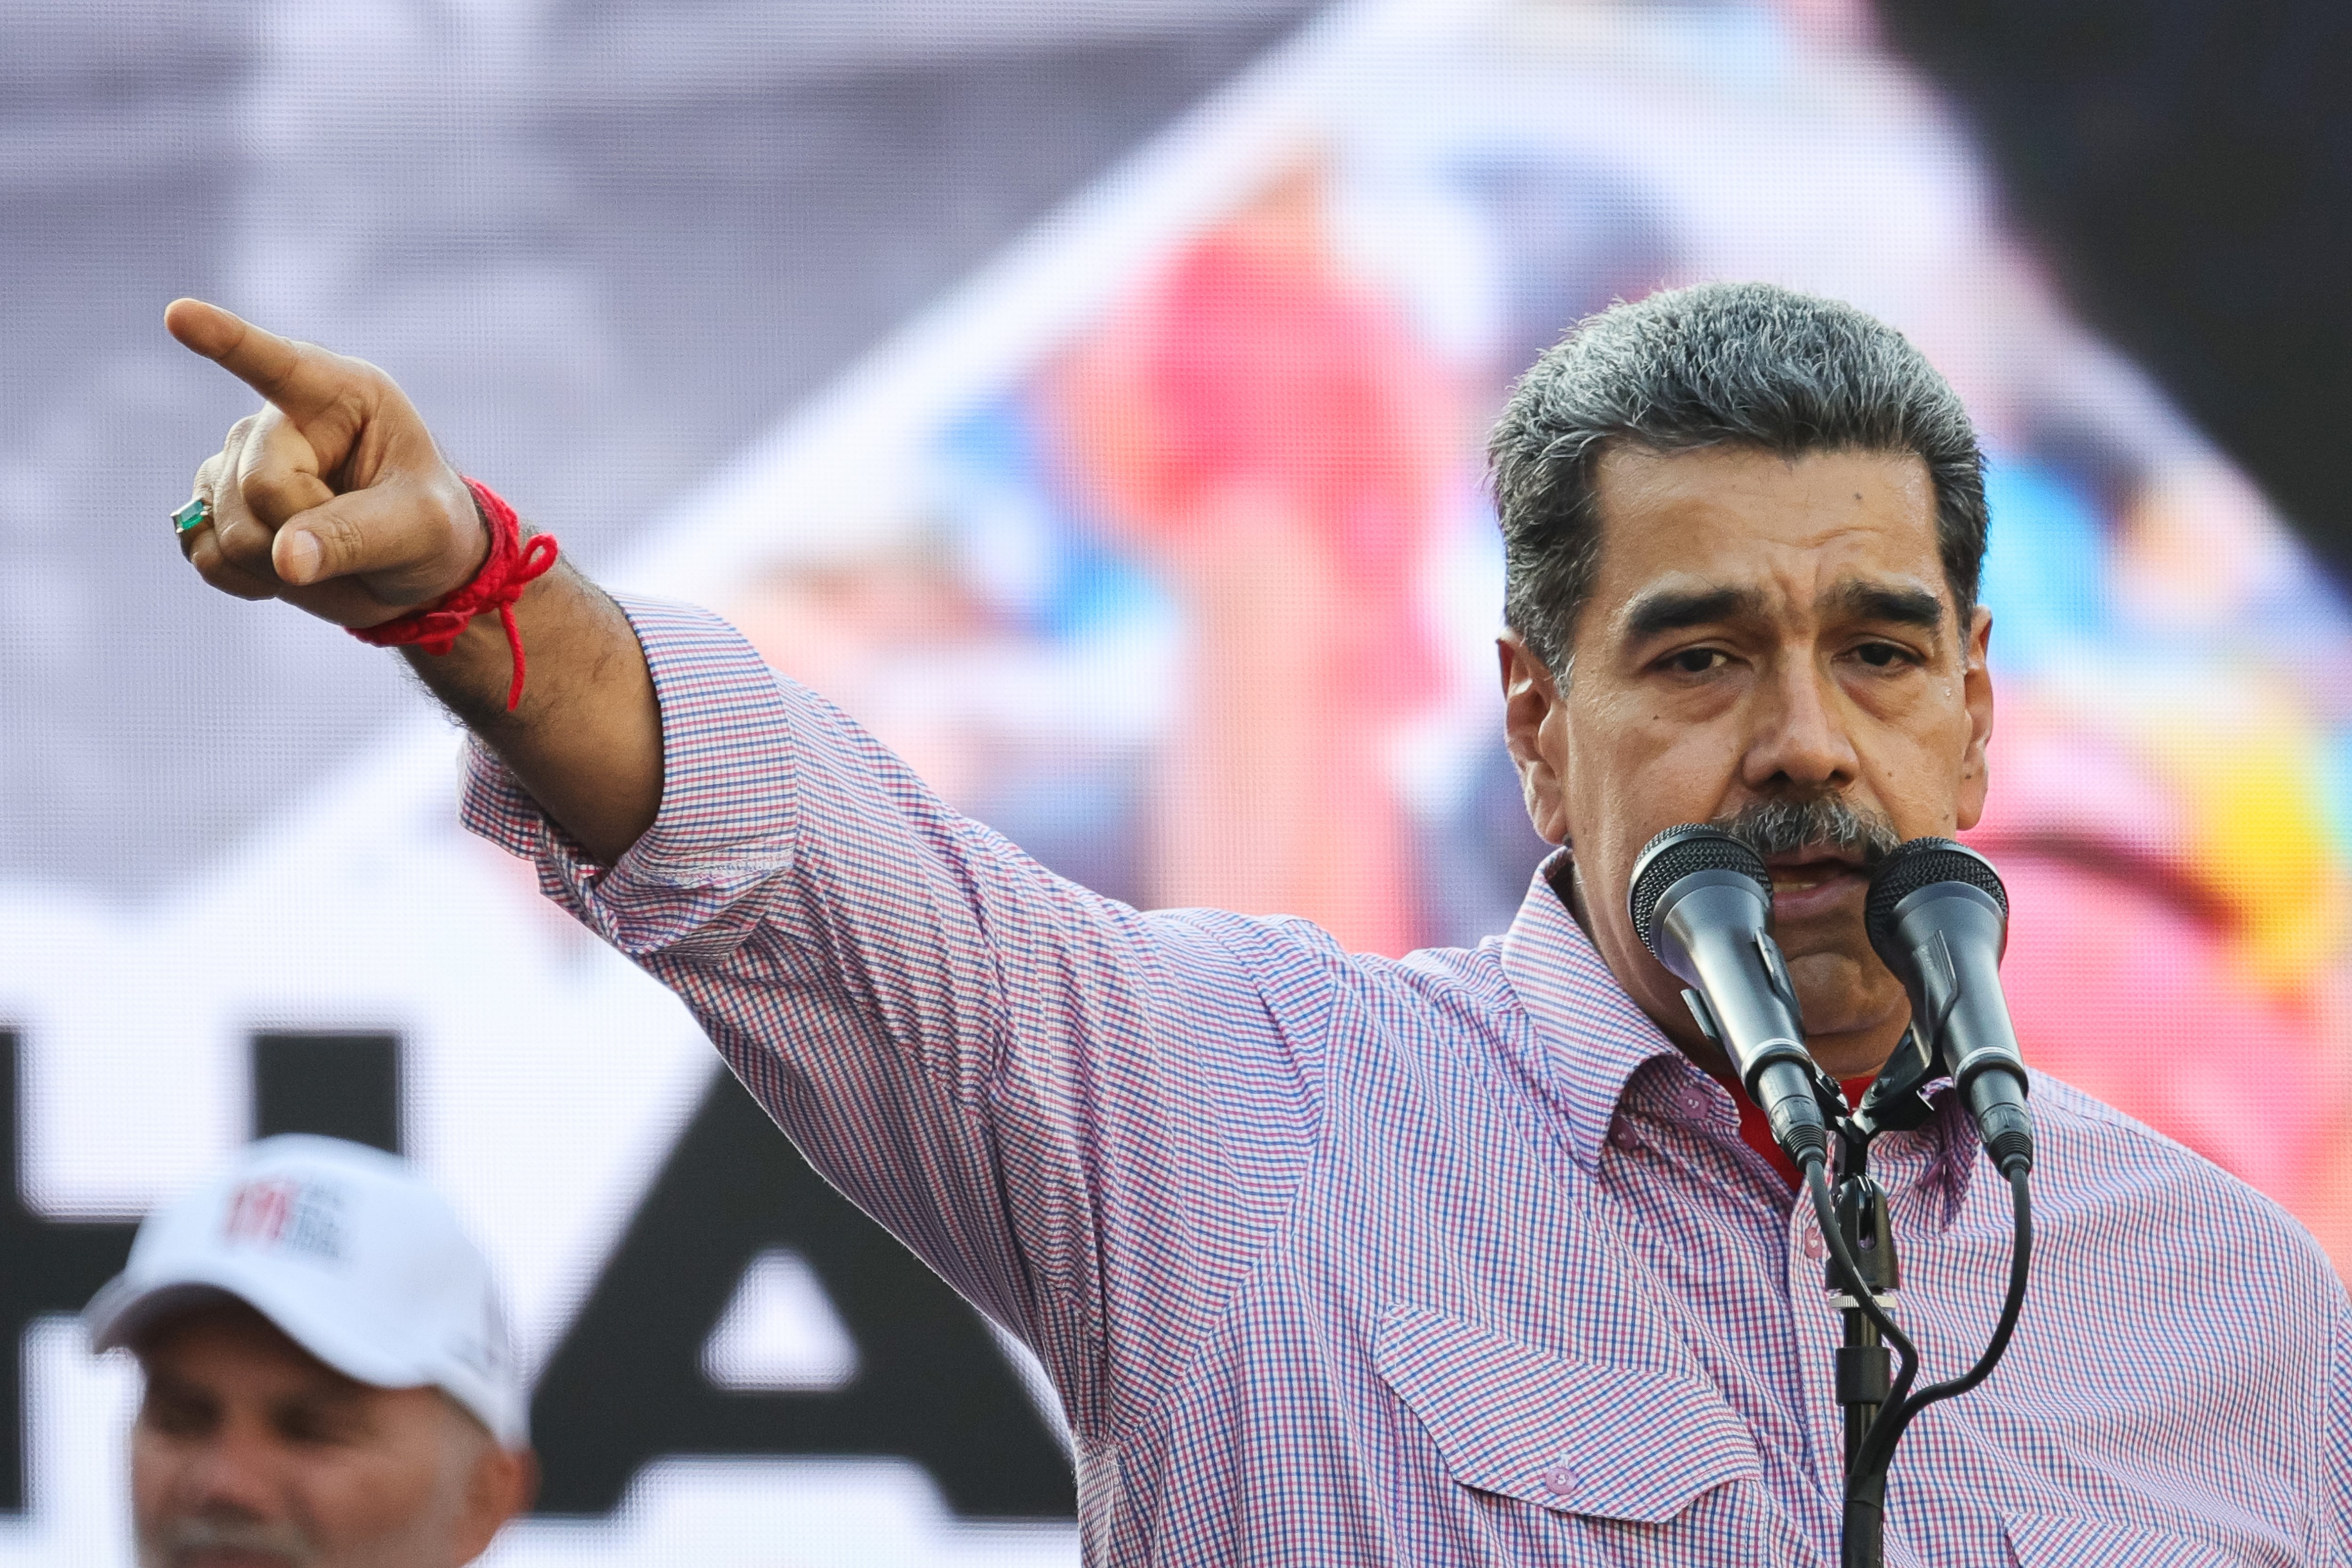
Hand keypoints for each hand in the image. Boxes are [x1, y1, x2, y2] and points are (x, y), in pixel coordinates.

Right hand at [168, 299, 487, 627]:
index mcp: (342, 395)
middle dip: (306, 532)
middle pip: (257, 487)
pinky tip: (288, 571)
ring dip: (280, 564)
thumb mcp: (422, 528)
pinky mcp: (215, 509)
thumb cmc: (429, 527)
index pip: (276, 364)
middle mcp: (278, 420)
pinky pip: (204, 553)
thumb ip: (357, 535)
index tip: (180, 315)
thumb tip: (285, 558)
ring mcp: (237, 462)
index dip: (226, 340)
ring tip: (330, 553)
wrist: (412, 569)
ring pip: (226, 527)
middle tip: (360, 540)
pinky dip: (249, 580)